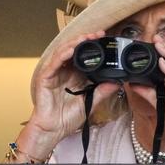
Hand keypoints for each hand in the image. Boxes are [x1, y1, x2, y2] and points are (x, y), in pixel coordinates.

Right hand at [24, 31, 118, 156]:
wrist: (54, 129)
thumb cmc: (68, 117)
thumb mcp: (91, 102)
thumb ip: (103, 91)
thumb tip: (118, 82)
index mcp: (75, 75)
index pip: (84, 56)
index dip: (94, 47)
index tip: (107, 41)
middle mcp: (65, 71)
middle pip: (74, 50)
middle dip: (86, 40)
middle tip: (100, 34)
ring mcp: (54, 73)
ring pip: (64, 52)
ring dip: (75, 43)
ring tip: (87, 37)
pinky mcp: (45, 77)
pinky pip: (54, 62)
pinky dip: (63, 54)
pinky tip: (71, 49)